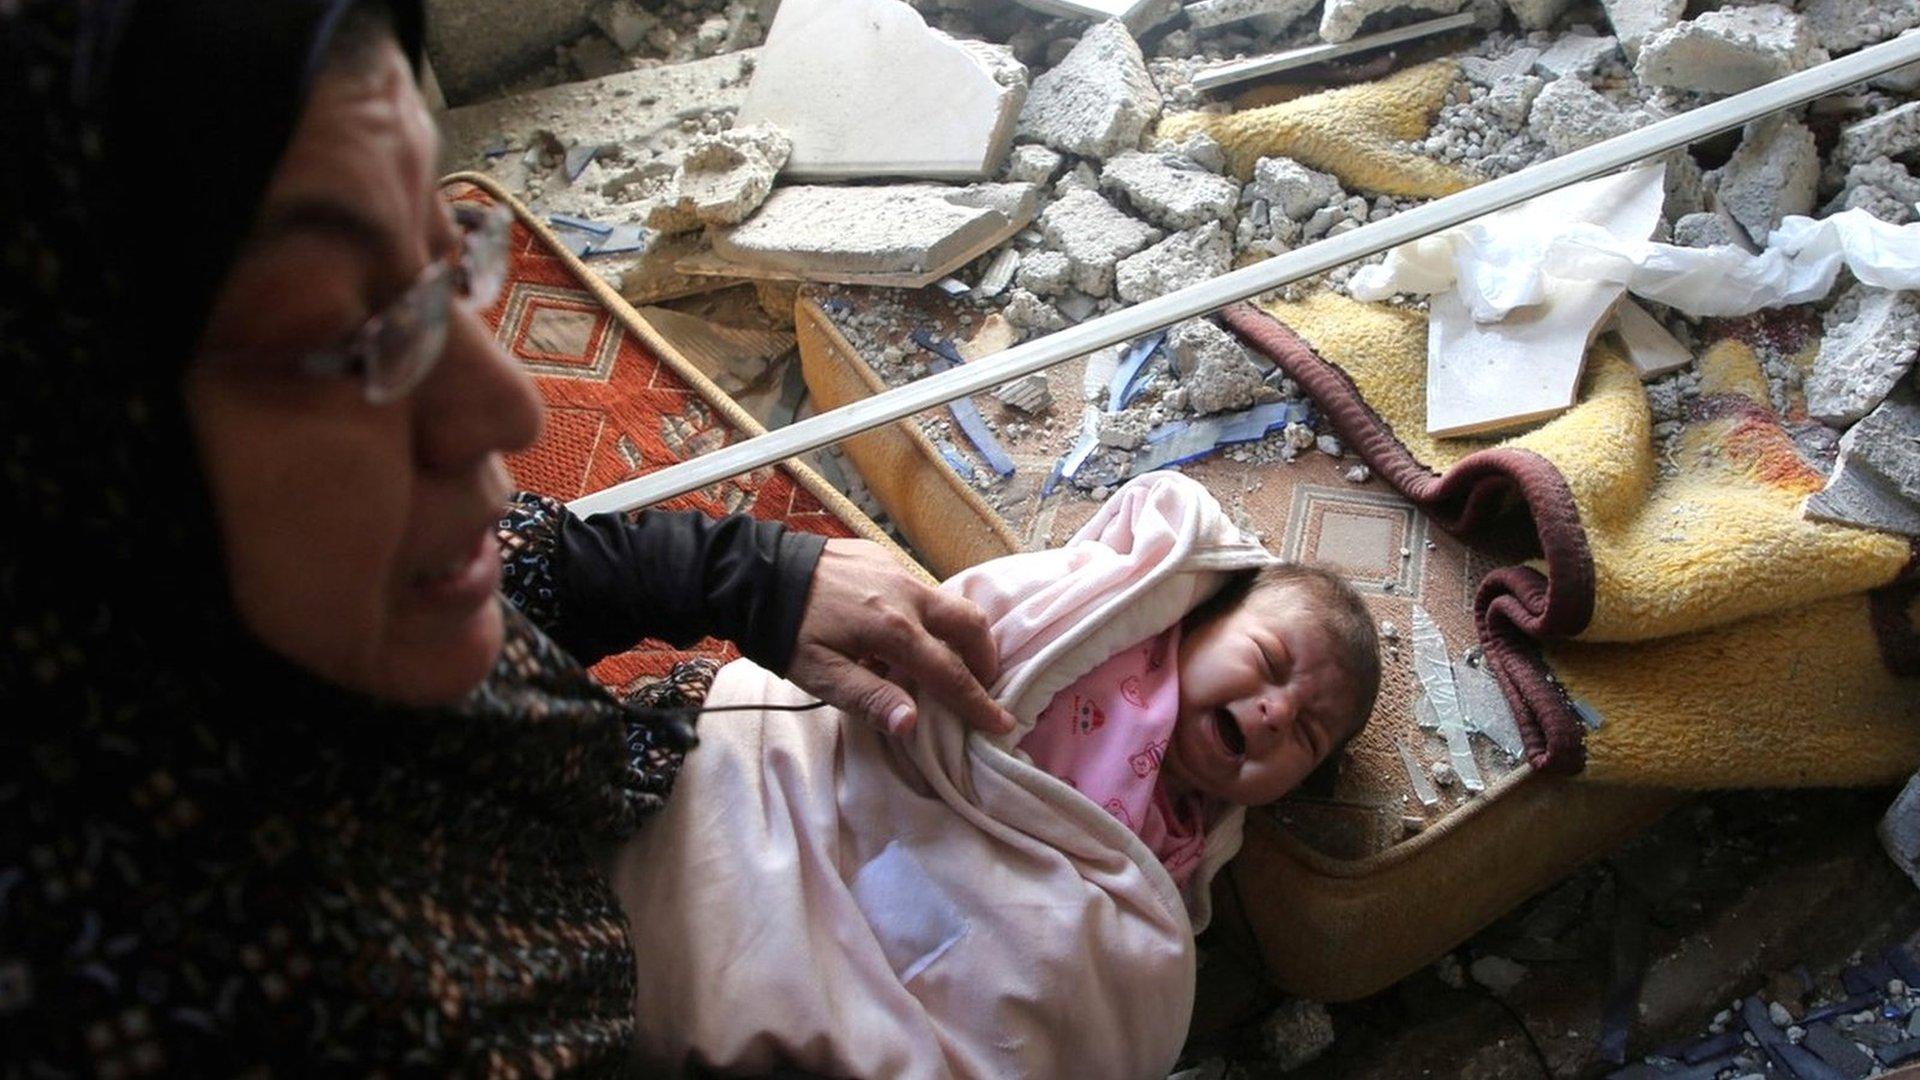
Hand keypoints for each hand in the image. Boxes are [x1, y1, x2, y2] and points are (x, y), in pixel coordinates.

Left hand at [785, 538, 1013, 735]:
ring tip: (948, 659)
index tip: (1002, 723)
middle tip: (982, 683)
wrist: (756, 572)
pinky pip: (922, 589)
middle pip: (969, 623)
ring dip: (959, 633)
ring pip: (948, 602)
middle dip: (985, 656)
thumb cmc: (786, 630)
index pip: (950, 673)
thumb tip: (912, 723)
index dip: (978, 702)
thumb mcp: (819, 674)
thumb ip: (868, 698)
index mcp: (894, 629)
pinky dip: (930, 614)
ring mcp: (897, 571)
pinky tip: (906, 630)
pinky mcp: (883, 557)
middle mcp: (906, 595)